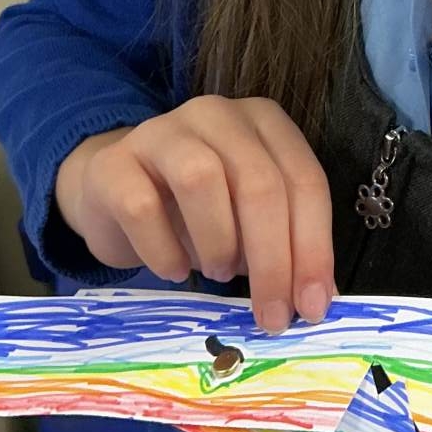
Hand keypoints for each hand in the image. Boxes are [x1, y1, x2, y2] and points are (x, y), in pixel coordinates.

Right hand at [54, 98, 333, 331]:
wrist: (113, 192)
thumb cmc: (195, 209)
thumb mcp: (248, 222)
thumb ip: (287, 248)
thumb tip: (318, 299)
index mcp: (264, 122)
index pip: (304, 181)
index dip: (314, 248)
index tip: (312, 307)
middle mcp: (217, 115)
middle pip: (259, 182)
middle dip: (273, 260)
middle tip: (272, 316)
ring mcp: (160, 132)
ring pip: (202, 179)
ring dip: (220, 241)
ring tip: (220, 273)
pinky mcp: (113, 164)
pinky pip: (141, 207)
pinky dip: (164, 250)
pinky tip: (174, 271)